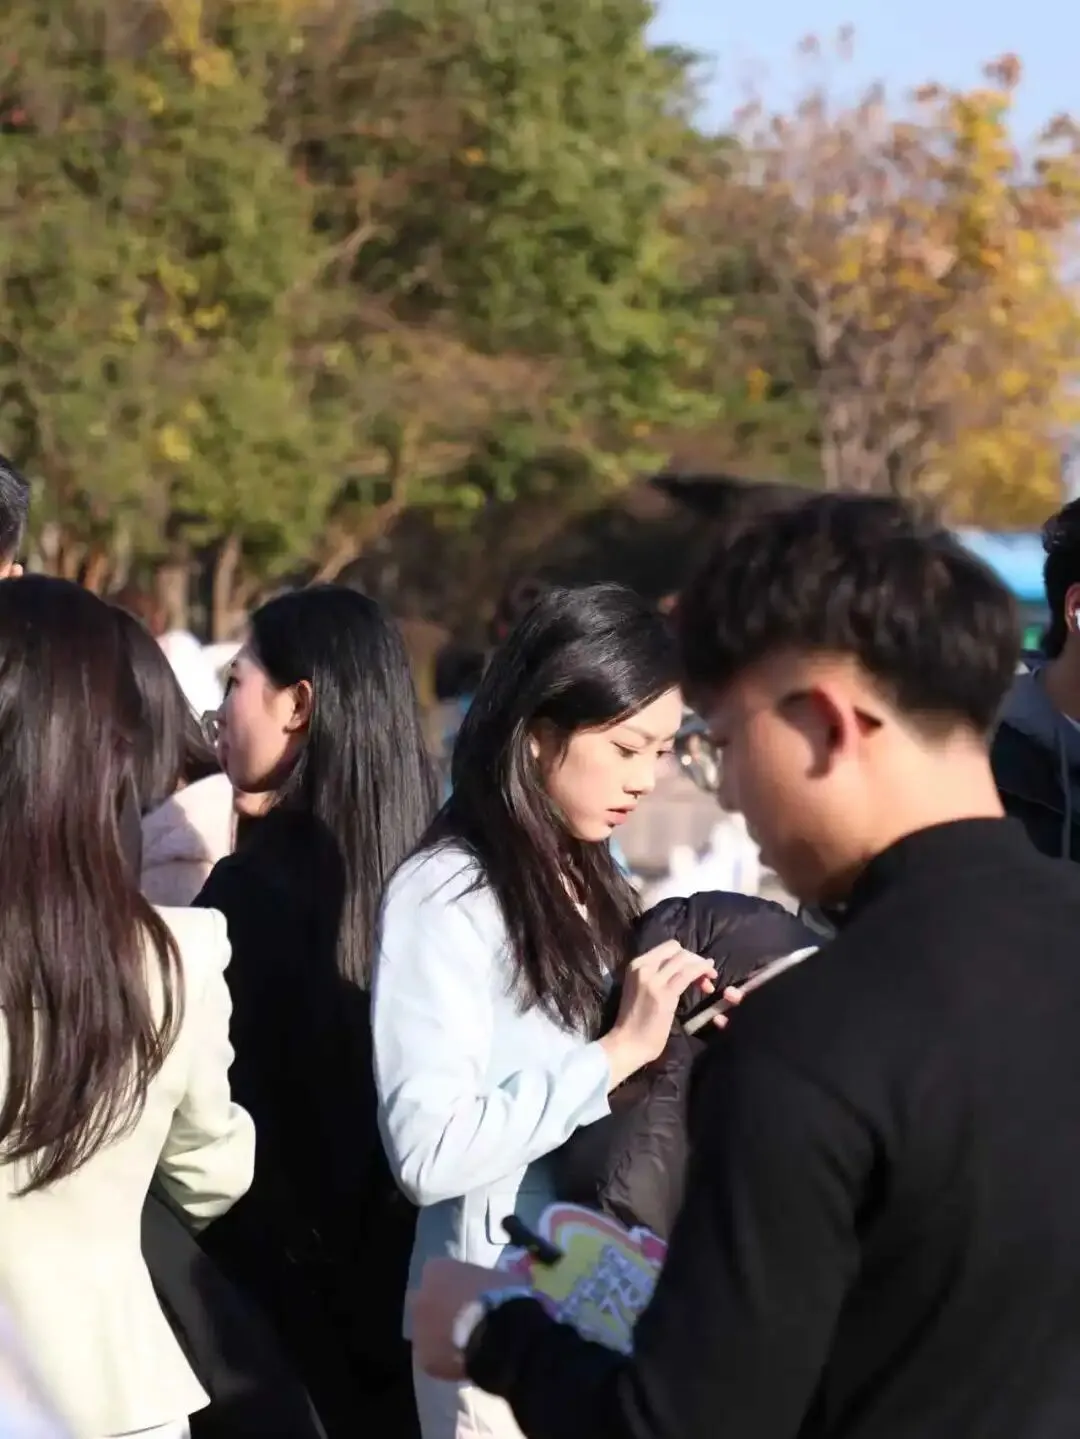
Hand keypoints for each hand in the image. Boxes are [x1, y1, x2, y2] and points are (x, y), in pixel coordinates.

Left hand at [409, 1259, 518, 1380]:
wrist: (502, 1334)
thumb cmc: (503, 1296)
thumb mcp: (499, 1276)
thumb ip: (486, 1281)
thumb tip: (496, 1287)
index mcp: (436, 1271)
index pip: (437, 1276)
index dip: (453, 1288)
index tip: (468, 1296)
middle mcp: (420, 1297)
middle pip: (427, 1305)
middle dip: (440, 1312)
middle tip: (464, 1322)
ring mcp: (419, 1330)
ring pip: (428, 1334)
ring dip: (442, 1337)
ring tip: (468, 1345)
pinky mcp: (425, 1359)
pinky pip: (435, 1360)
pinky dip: (448, 1362)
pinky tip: (467, 1363)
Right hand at [601, 940, 716, 1085]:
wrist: (628, 1044)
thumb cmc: (635, 1022)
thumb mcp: (641, 989)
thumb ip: (655, 977)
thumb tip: (679, 971)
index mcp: (635, 965)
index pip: (667, 948)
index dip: (685, 955)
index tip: (693, 969)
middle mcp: (643, 967)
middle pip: (677, 950)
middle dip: (694, 959)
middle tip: (705, 976)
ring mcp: (653, 979)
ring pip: (684, 959)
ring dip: (701, 966)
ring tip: (710, 980)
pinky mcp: (665, 993)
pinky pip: (689, 973)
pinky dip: (702, 971)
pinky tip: (710, 979)